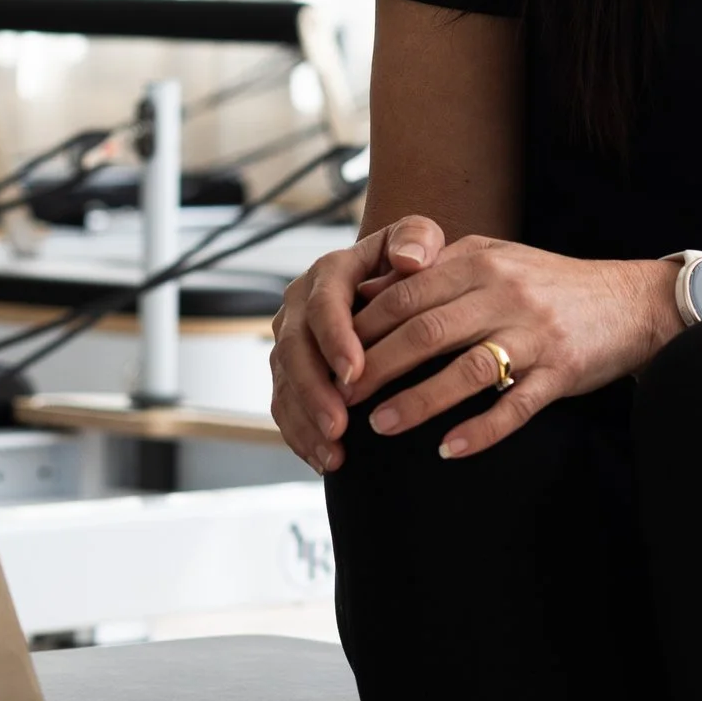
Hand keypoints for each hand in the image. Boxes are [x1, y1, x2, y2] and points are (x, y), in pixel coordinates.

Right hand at [269, 216, 446, 472]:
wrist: (388, 282)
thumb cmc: (409, 263)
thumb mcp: (417, 239)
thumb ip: (416, 238)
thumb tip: (409, 258)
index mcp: (329, 273)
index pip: (324, 304)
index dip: (335, 339)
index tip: (354, 372)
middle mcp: (300, 306)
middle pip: (294, 349)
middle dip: (314, 390)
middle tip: (339, 423)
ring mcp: (291, 341)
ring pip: (284, 384)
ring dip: (306, 420)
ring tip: (333, 452)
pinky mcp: (290, 373)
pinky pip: (285, 407)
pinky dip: (302, 436)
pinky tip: (326, 461)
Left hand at [350, 235, 674, 458]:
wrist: (632, 302)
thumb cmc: (551, 284)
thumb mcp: (495, 258)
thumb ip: (439, 269)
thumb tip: (371, 288)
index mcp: (480, 262)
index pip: (406, 294)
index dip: (362, 328)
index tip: (329, 357)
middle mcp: (505, 293)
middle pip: (426, 332)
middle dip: (376, 368)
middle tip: (339, 399)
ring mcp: (535, 334)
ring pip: (467, 370)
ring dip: (419, 401)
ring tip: (381, 427)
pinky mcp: (563, 371)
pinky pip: (517, 406)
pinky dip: (481, 430)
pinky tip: (450, 450)